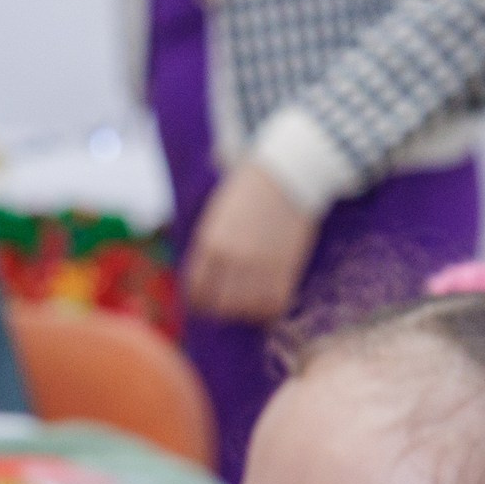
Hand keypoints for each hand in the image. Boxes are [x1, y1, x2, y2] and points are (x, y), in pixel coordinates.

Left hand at [182, 160, 320, 323]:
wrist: (288, 173)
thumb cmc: (249, 191)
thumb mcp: (217, 217)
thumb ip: (208, 248)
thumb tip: (202, 282)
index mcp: (210, 243)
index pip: (196, 291)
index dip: (200, 301)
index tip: (207, 301)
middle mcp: (232, 257)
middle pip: (220, 305)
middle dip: (223, 308)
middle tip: (231, 303)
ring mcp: (260, 264)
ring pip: (247, 309)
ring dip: (247, 310)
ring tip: (251, 302)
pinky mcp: (286, 267)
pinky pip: (274, 304)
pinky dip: (271, 308)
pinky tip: (270, 300)